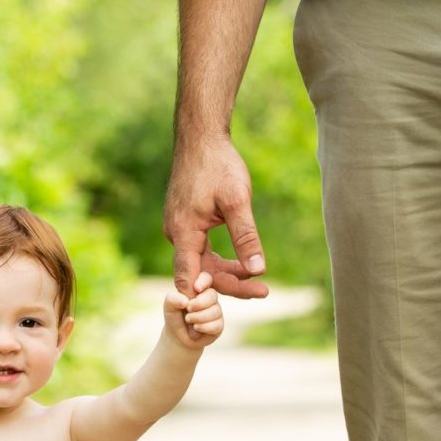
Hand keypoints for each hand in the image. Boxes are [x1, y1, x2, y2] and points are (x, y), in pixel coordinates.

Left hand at [164, 269, 224, 349]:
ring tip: (188, 320)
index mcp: (198, 288)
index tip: (196, 289)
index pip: (206, 278)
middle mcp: (210, 298)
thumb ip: (173, 299)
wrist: (177, 336)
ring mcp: (216, 311)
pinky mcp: (219, 325)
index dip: (203, 281)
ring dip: (198, 317)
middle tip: (188, 309)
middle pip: (212, 295)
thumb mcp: (169, 306)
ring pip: (215, 311)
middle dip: (199, 303)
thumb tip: (185, 301)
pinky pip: (217, 325)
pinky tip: (196, 328)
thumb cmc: (174, 316)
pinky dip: (203, 327)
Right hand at [165, 136, 272, 299]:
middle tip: (264, 291)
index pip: (192, 279)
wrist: (200, 139)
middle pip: (200, 275)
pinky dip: (220, 260)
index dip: (211, 296)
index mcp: (184, 233)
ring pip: (202, 264)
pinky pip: (200, 252)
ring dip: (228, 273)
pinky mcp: (185, 224)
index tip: (239, 301)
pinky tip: (242, 263)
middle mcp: (176, 235)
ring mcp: (179, 230)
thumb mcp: (237, 201)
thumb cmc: (218, 165)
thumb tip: (258, 269)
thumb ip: (246, 237)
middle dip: (232, 285)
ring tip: (258, 279)